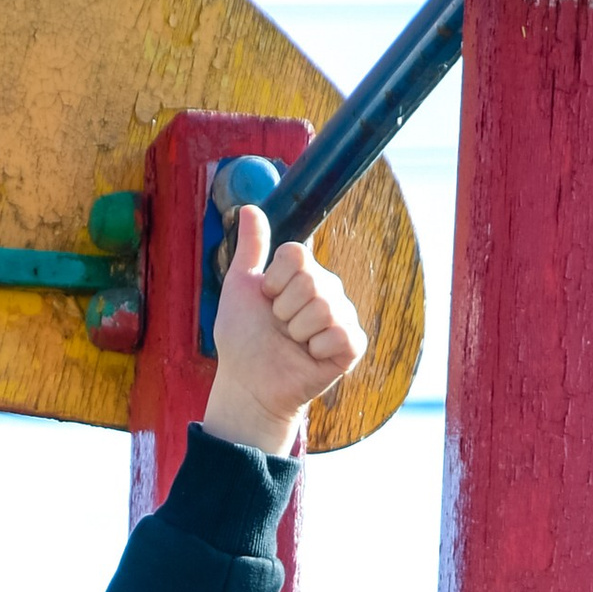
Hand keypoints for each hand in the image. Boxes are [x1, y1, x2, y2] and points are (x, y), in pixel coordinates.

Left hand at [206, 206, 370, 457]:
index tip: (266, 300)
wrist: (247, 384)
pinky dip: (317, 349)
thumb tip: (251, 206)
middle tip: (279, 327)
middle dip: (283, 310)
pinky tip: (310, 356)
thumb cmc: (243, 339)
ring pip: (323, 308)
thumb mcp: (240, 287)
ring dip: (296, 332)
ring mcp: (342, 317)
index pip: (298, 254)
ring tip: (292, 344)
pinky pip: (341, 334)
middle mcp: (328, 290)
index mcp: (305, 274)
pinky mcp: (352, 345)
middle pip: (310, 280)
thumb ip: (251, 248)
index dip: (275, 281)